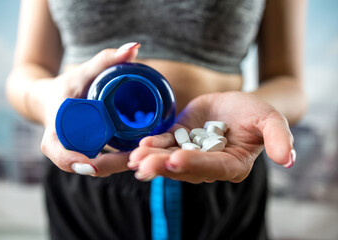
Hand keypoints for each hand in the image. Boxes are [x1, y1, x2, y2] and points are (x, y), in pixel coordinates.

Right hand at [40, 43, 139, 175]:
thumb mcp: (83, 72)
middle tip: (138, 157)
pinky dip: (119, 162)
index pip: (58, 152)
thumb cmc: (66, 86)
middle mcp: (63, 148)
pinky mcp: (86, 155)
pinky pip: (102, 163)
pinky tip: (141, 156)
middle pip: (86, 165)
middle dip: (111, 165)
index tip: (92, 165)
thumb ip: (106, 59)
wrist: (51, 99)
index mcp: (55, 131)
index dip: (72, 161)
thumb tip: (134, 47)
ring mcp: (75, 155)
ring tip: (144, 156)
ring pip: (97, 167)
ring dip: (119, 166)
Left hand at [129, 91, 295, 182]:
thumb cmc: (256, 113)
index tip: (176, 159)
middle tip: (144, 164)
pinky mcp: (178, 140)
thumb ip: (279, 137)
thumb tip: (287, 159)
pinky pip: (164, 145)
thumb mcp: (271, 120)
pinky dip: (152, 145)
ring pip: (170, 159)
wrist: (236, 105)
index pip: (213, 167)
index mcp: (233, 164)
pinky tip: (139, 146)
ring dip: (152, 159)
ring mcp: (191, 153)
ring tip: (135, 158)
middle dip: (164, 166)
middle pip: (185, 168)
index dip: (195, 164)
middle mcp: (209, 165)